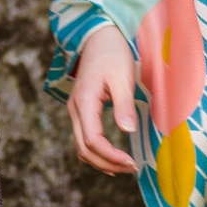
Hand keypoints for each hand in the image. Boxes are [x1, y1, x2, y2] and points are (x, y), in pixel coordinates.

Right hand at [67, 26, 138, 174]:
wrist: (98, 38)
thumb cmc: (113, 55)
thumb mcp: (123, 78)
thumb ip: (124, 105)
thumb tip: (127, 131)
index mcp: (84, 101)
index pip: (92, 140)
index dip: (111, 155)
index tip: (132, 162)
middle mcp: (74, 109)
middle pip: (84, 148)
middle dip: (107, 163)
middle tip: (132, 168)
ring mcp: (75, 110)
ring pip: (80, 146)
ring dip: (100, 161)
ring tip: (124, 167)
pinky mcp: (80, 110)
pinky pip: (82, 139)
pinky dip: (95, 153)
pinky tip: (111, 158)